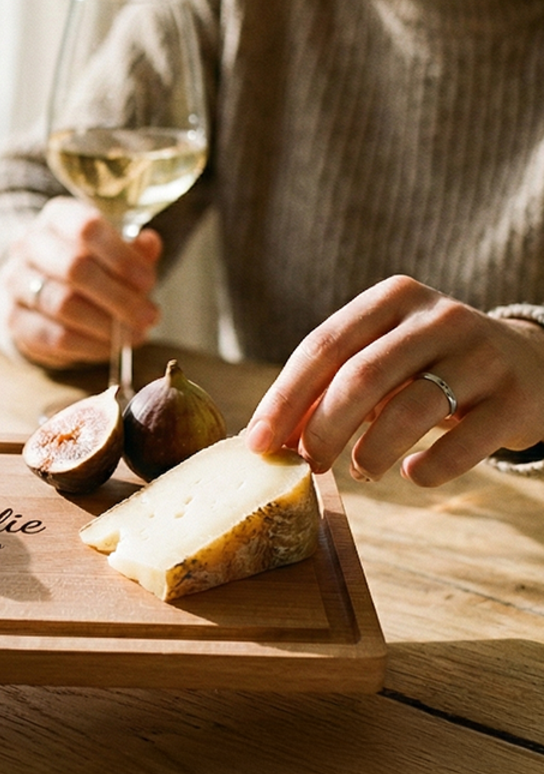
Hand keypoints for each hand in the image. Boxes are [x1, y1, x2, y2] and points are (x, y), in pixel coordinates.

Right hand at [2, 196, 162, 367]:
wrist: (38, 295)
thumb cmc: (86, 268)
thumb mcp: (113, 252)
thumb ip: (132, 250)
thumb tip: (149, 243)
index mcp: (58, 217)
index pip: (87, 228)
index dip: (121, 257)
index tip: (147, 282)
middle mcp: (30, 244)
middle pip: (74, 267)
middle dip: (118, 296)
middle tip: (149, 316)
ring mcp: (16, 281)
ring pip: (63, 304)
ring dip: (106, 324)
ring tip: (135, 335)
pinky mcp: (14, 319)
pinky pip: (53, 336)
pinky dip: (88, 345)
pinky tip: (110, 347)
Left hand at [246, 276, 543, 486]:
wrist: (533, 365)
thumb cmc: (430, 366)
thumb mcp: (383, 356)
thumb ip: (330, 385)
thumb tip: (267, 436)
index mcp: (393, 298)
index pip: (323, 347)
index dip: (284, 399)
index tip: (259, 443)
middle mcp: (439, 318)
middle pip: (361, 377)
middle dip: (322, 429)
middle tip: (307, 463)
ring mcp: (482, 355)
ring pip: (410, 408)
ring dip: (371, 451)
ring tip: (360, 472)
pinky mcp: (517, 399)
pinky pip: (464, 442)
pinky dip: (429, 468)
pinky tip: (411, 475)